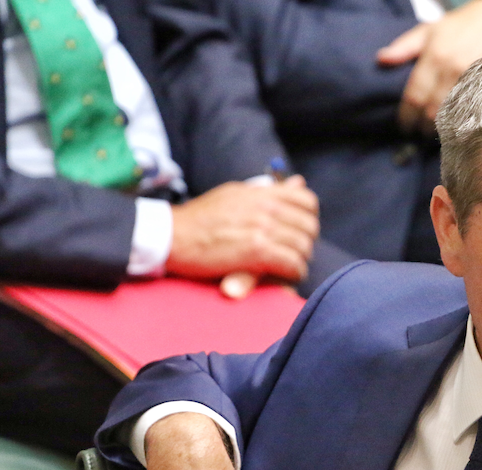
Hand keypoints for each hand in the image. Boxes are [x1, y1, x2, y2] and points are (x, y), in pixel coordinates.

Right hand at [166, 175, 317, 289]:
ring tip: (287, 266)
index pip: (307, 201)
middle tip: (293, 253)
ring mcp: (262, 228)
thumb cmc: (201, 218)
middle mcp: (265, 207)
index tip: (299, 230)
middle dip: (306, 243)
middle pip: (309, 227)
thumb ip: (269, 191)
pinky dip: (293, 273)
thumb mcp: (236, 194)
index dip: (309, 218)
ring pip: (303, 248)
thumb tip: (299, 181)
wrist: (171, 235)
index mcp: (261, 193)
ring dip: (299, 260)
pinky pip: (292, 263)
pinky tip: (284, 276)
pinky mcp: (256, 250)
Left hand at [376, 0, 481, 134]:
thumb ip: (404, 47)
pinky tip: (456, 127)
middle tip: (419, 131)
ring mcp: (474, 80)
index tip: (404, 126)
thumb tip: (381, 60)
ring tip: (435, 131)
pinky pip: (473, 113)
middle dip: (423, 125)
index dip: (407, 116)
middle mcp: (453, 70)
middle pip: (432, 110)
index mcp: (435, 57)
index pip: (415, 96)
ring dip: (441, 128)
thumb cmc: (461, 25)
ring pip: (453, 115)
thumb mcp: (429, 30)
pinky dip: (462, 123)